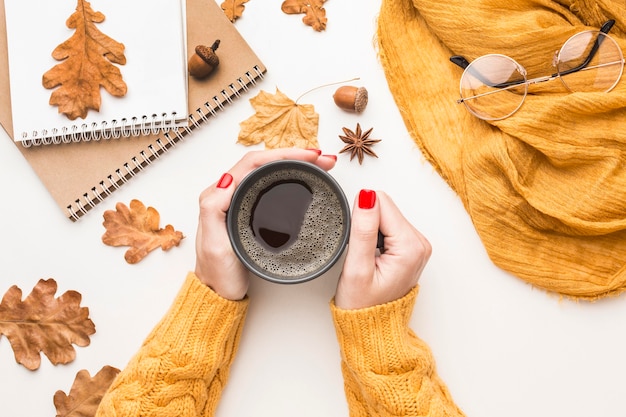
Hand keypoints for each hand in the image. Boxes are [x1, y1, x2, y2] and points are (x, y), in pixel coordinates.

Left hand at [194, 148, 336, 299]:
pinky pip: (272, 186)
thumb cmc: (217, 274)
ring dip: (295, 163)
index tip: (309, 156)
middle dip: (295, 155)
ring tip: (320, 164)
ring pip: (270, 172)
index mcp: (219, 195)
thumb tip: (226, 179)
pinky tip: (304, 180)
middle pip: (264, 162)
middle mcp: (229, 194)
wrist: (219, 296)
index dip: (283, 154)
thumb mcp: (214, 244)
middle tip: (323, 158)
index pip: (253, 162)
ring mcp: (241, 202)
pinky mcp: (252, 212)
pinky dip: (291, 177)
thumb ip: (213, 210)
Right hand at [334, 190, 430, 309]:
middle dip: (367, 224)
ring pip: (386, 215)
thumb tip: (367, 196)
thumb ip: (363, 229)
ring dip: (371, 231)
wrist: (372, 327)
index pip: (381, 203)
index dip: (361, 218)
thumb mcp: (357, 267)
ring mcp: (417, 245)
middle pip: (385, 207)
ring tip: (367, 257)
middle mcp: (420, 243)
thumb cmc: (363, 305)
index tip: (358, 243)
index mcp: (411, 246)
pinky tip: (372, 256)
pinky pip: (389, 226)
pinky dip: (376, 236)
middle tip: (363, 253)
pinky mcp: (410, 247)